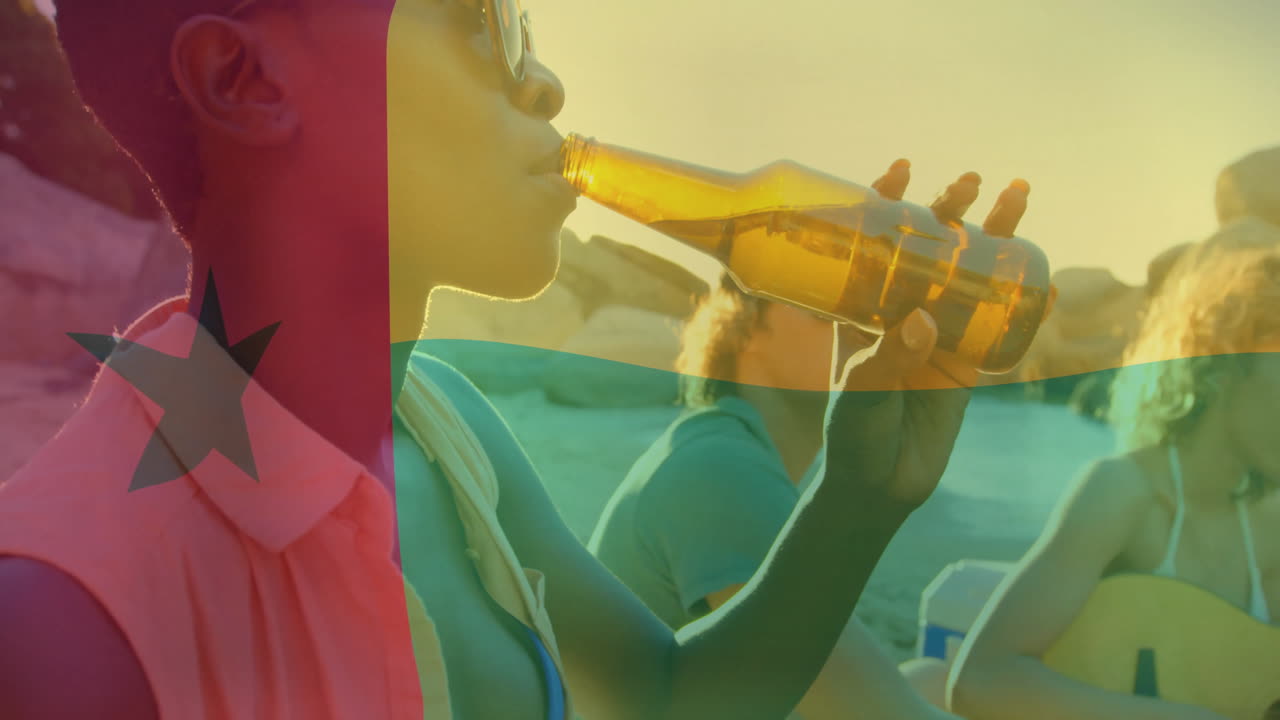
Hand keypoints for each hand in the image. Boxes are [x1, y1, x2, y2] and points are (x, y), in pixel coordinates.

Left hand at [823, 161, 1030, 509]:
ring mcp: (940, 332)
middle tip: (972, 181)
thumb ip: (889, 357)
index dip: (887, 203)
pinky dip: (1028, 307)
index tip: (903, 168)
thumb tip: (924, 320)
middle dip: (952, 209)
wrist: (881, 483)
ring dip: (998, 238)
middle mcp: (903, 311)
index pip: (875, 244)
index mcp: (864, 308)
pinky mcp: (970, 362)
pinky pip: (1003, 326)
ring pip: (972, 276)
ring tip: (1018, 195)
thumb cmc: (854, 432)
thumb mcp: (861, 391)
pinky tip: (1050, 288)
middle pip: (932, 248)